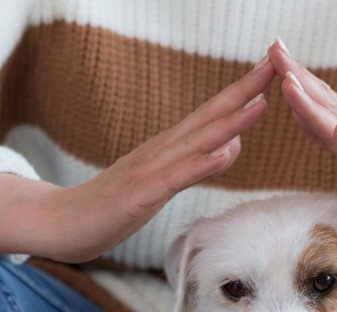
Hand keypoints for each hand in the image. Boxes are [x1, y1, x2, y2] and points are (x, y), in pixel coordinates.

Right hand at [0, 56, 275, 260]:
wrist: (57, 223)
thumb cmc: (107, 208)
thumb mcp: (158, 184)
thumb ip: (194, 165)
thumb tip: (230, 146)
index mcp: (167, 149)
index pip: (212, 114)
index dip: (244, 91)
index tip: (274, 70)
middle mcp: (161, 150)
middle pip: (210, 115)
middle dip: (246, 89)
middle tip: (279, 63)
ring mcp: (150, 170)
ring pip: (198, 141)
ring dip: (232, 120)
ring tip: (264, 99)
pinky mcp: (141, 195)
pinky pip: (178, 176)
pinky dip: (205, 162)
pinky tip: (228, 150)